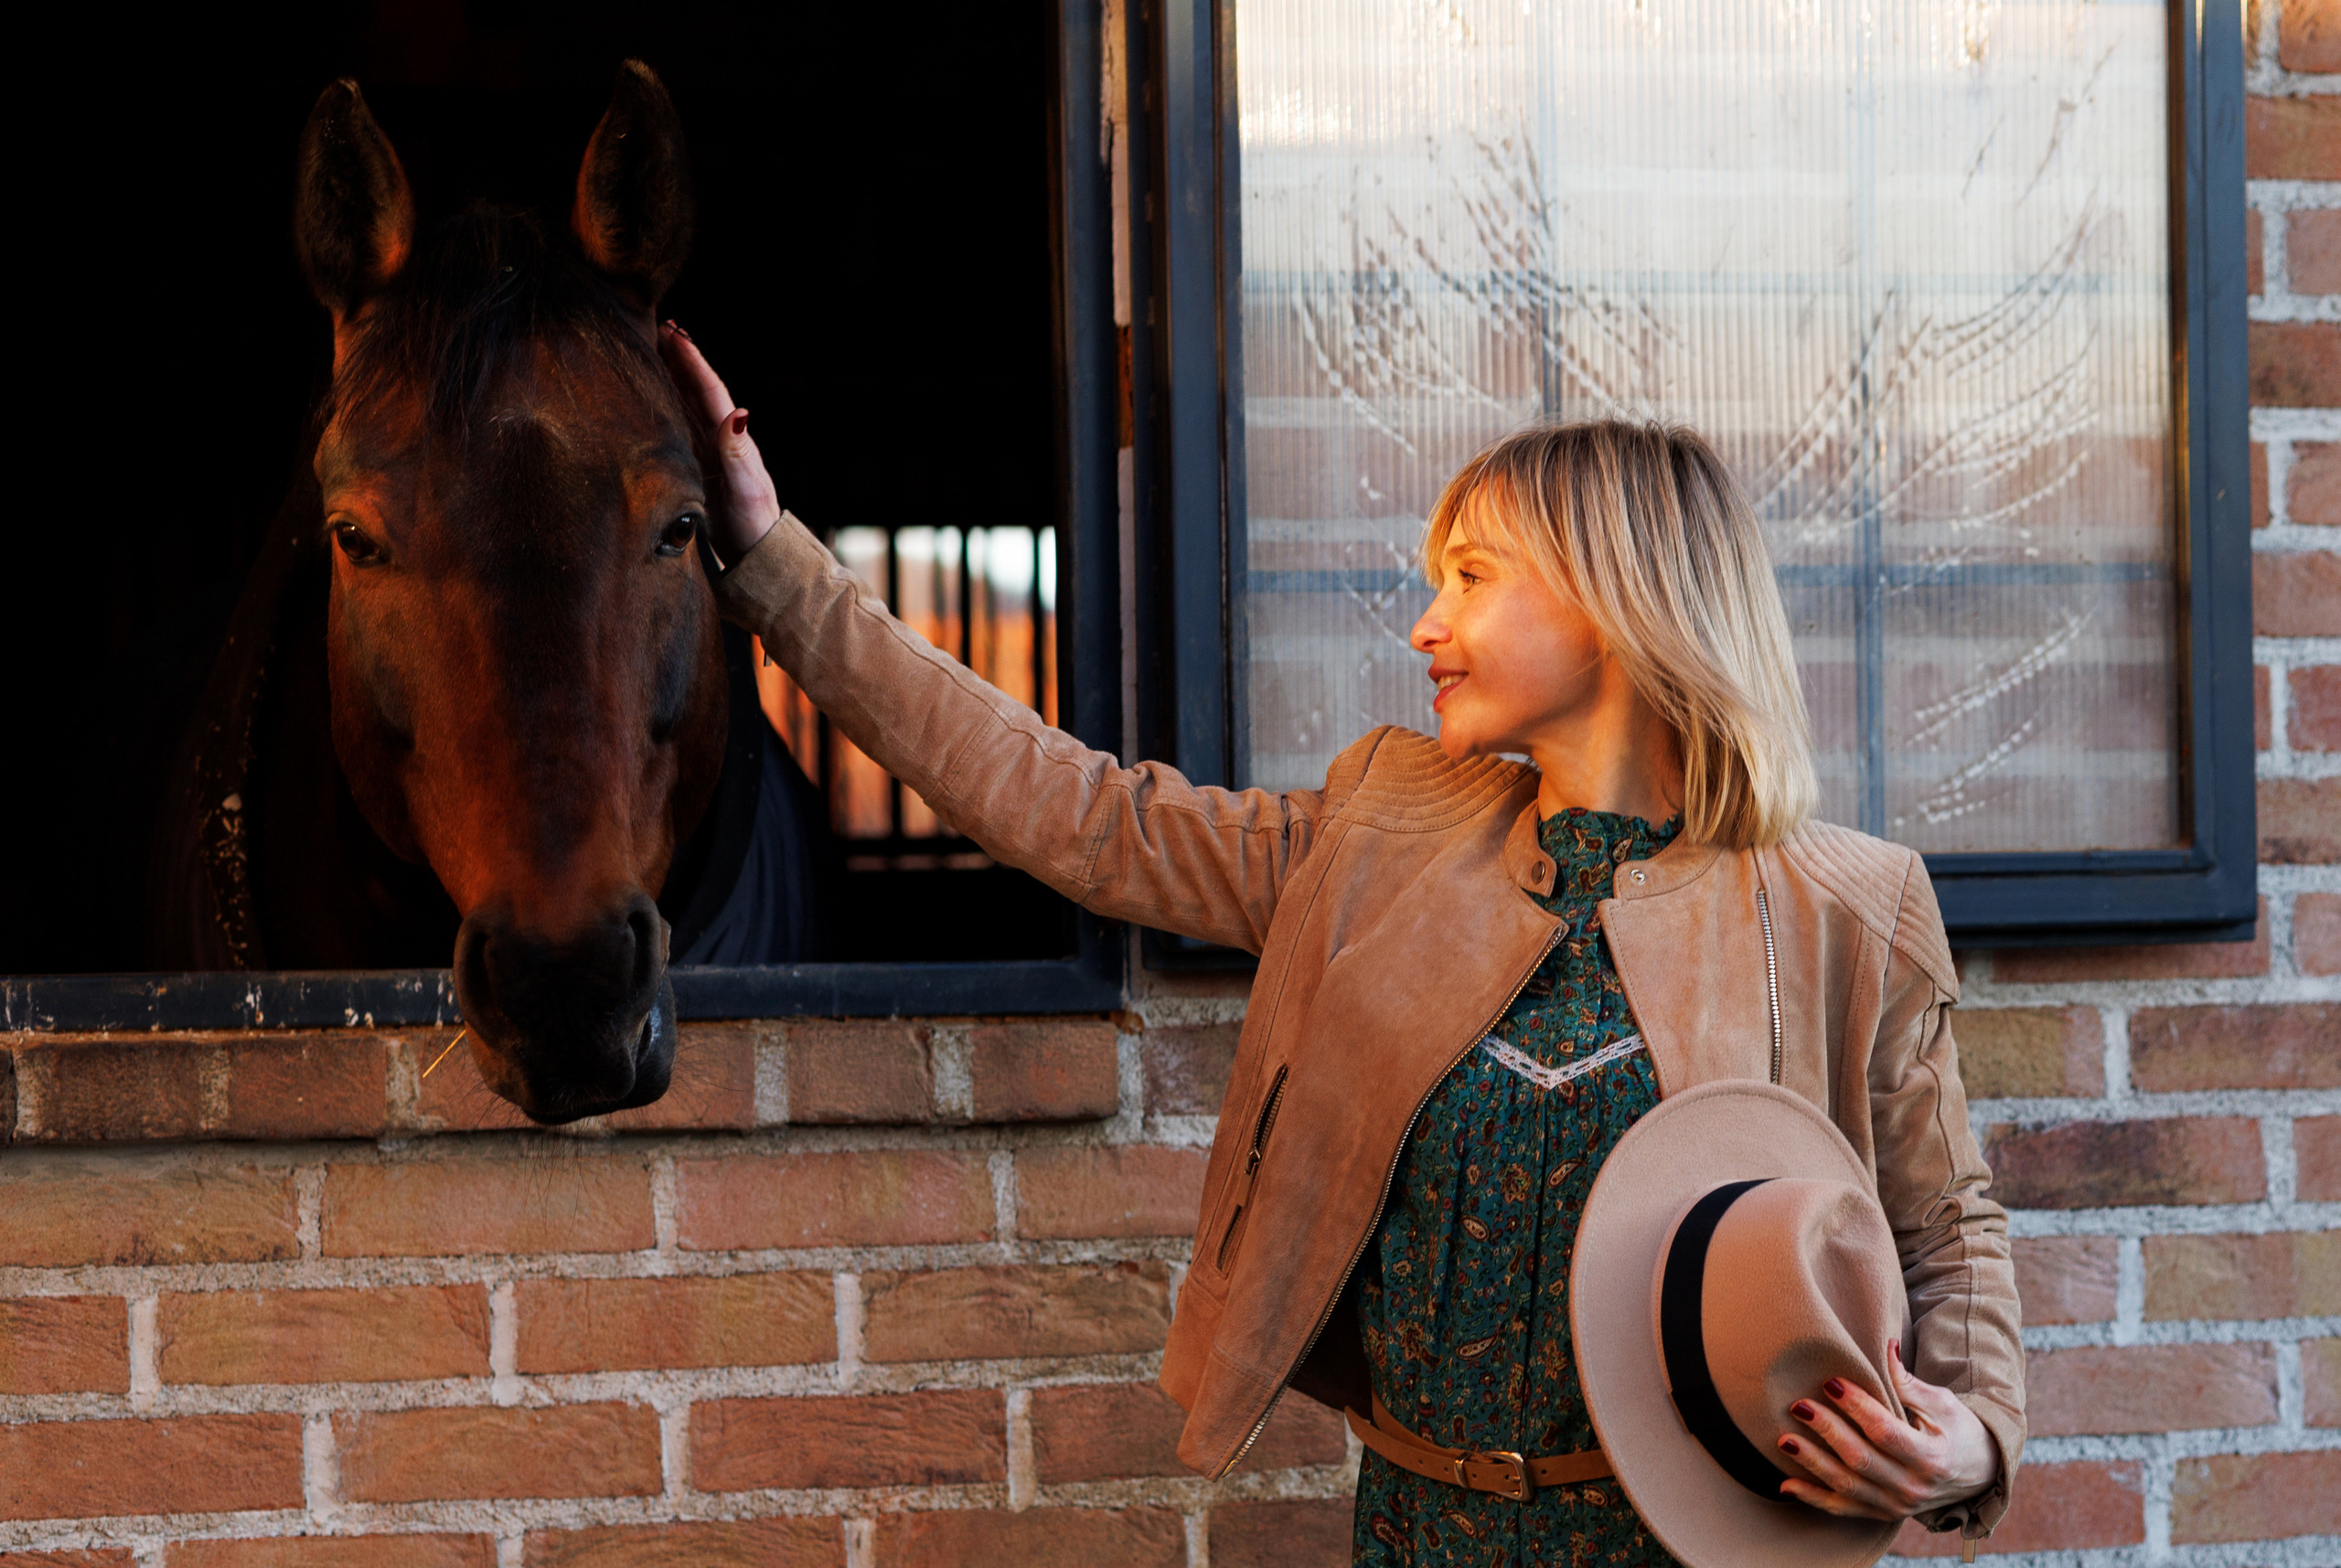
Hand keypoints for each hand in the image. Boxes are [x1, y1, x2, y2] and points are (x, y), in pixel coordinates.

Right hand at [657, 321, 780, 563]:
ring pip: (685, 404)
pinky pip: (678, 427)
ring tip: (652, 349)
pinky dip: (666, 406)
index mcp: (732, 438)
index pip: (709, 391)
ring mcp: (708, 452)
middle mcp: (720, 440)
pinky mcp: (697, 468)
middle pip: (696, 390)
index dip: (692, 361)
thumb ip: (738, 452)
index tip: (674, 333)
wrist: (756, 554)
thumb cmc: (754, 523)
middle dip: (679, 358)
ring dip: (671, 376)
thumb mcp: (747, 487)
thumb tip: (737, 413)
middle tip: (657, 326)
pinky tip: (653, 396)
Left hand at [1776, 1342, 1999, 1522]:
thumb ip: (1909, 1381)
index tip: (1831, 1383)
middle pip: (1861, 1459)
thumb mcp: (1943, 1403)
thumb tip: (1886, 1346)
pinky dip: (1814, 1498)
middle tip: (1798, 1405)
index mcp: (1931, 1457)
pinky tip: (1785, 1484)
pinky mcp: (1883, 1514)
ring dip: (1812, 1463)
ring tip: (1784, 1438)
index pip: (1885, 1431)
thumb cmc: (1959, 1431)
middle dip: (1827, 1431)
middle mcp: (1912, 1487)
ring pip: (1847, 1485)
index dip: (1856, 1407)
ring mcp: (1896, 1505)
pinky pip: (1843, 1508)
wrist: (1979, 1475)